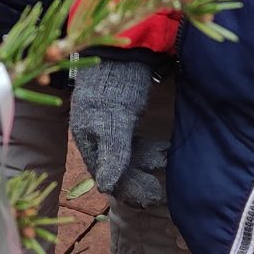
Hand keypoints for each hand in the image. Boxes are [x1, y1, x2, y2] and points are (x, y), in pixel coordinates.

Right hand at [68, 50, 158, 201]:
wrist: (119, 54)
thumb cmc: (114, 86)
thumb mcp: (113, 121)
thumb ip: (113, 153)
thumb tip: (106, 187)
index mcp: (89, 140)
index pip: (106, 175)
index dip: (127, 190)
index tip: (148, 199)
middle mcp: (96, 137)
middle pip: (117, 168)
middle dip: (138, 181)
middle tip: (160, 192)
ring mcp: (108, 127)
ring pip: (127, 156)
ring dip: (145, 164)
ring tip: (165, 163)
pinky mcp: (121, 117)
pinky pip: (133, 143)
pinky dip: (147, 150)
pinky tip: (163, 150)